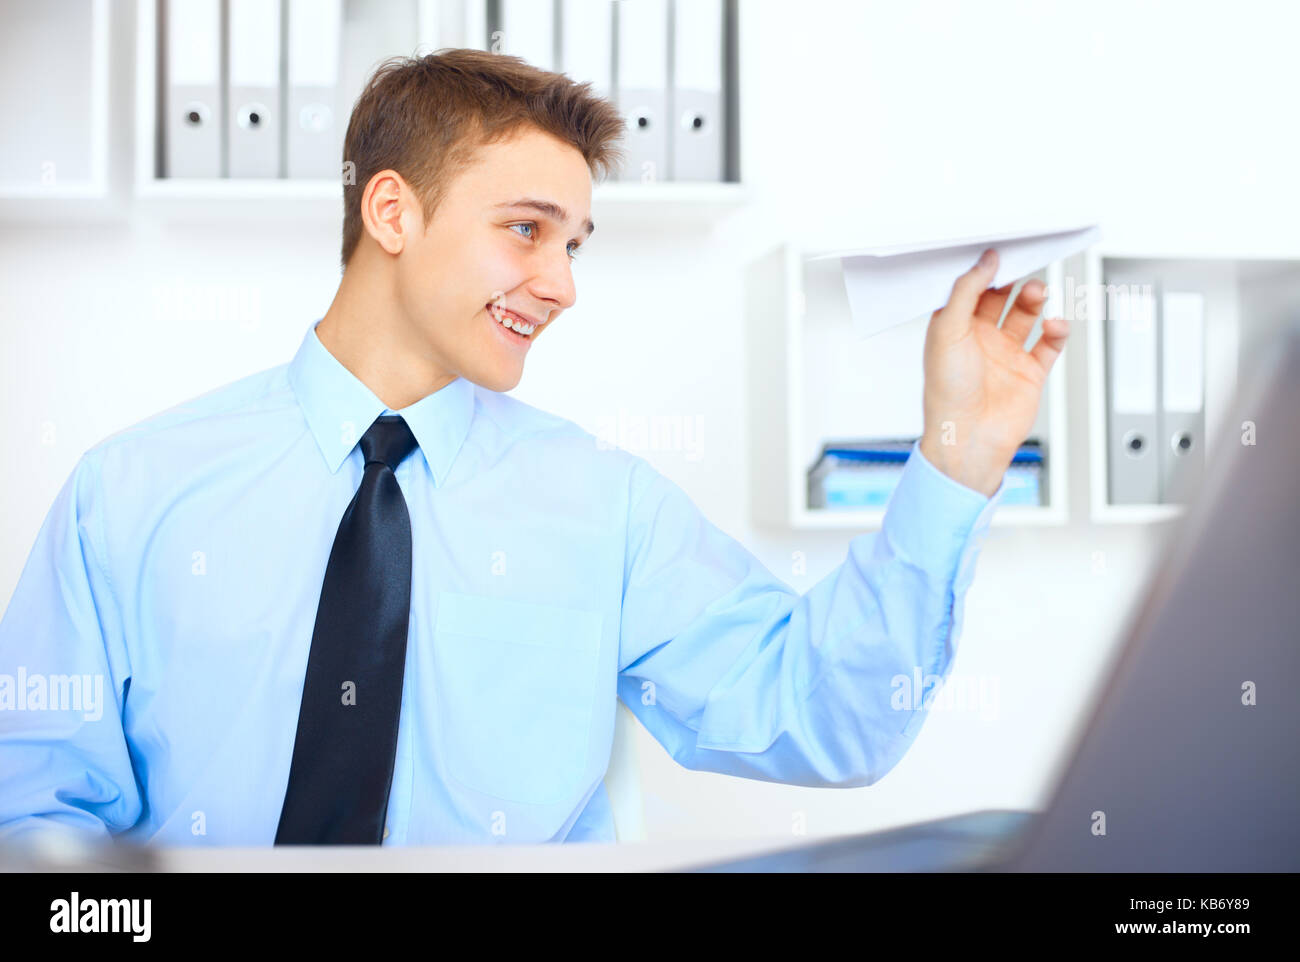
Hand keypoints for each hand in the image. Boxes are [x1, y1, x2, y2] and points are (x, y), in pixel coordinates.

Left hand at [918, 248, 1069, 497]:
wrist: (968, 438)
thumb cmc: (947, 392)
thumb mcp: (946, 331)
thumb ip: (966, 292)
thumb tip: (986, 261)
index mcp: (954, 329)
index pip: (972, 290)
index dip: (985, 271)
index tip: (1000, 251)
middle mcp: (980, 339)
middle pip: (1002, 297)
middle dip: (1014, 280)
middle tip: (1025, 263)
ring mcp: (1006, 355)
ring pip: (1027, 315)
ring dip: (1035, 300)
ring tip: (1037, 292)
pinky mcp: (1030, 373)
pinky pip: (1050, 344)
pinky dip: (1057, 330)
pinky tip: (1054, 324)